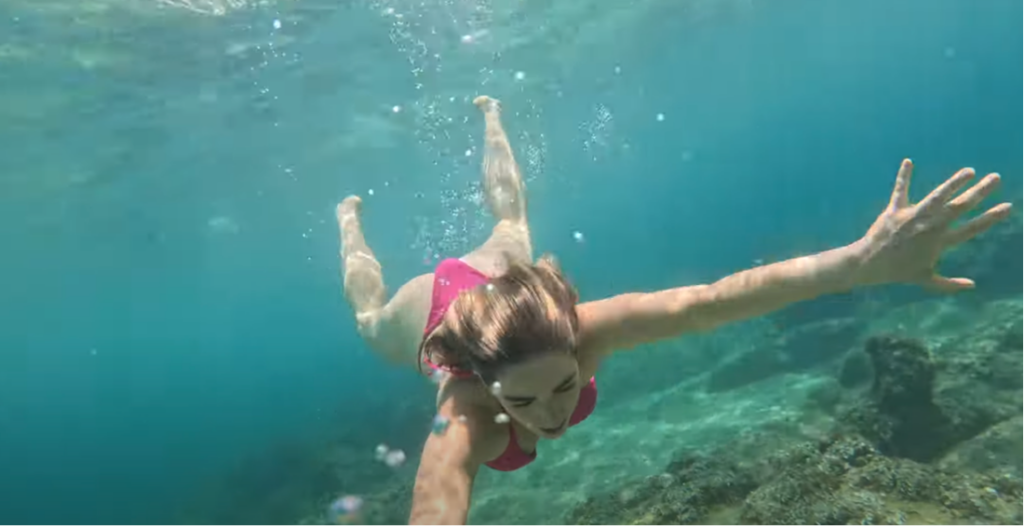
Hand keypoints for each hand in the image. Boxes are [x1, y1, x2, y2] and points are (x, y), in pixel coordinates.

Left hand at [853, 159, 1012, 291]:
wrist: (869, 264)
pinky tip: (908, 161)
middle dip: (979, 192)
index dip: (991, 218)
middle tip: (995, 177)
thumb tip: (972, 286)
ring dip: (954, 182)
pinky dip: (903, 176)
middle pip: (959, 207)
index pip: (971, 228)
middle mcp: (929, 227)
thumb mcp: (926, 280)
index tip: (1008, 206)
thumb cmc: (898, 272)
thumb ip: (950, 283)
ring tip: (969, 170)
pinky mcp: (895, 210)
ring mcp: (913, 217)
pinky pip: (900, 190)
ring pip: (937, 196)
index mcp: (939, 242)